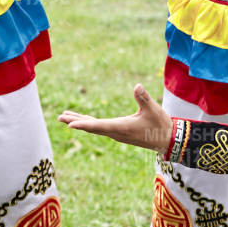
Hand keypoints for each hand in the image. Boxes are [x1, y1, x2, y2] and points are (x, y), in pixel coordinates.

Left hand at [59, 83, 173, 152]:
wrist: (168, 140)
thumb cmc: (161, 125)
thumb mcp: (153, 110)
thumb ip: (144, 98)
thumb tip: (137, 86)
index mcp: (122, 127)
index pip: (98, 126)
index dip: (83, 125)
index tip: (69, 125)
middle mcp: (116, 132)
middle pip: (92, 127)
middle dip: (75, 122)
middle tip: (59, 117)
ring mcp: (117, 133)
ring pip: (95, 128)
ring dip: (80, 122)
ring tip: (65, 117)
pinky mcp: (120, 132)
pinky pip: (100, 128)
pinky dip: (90, 124)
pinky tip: (85, 121)